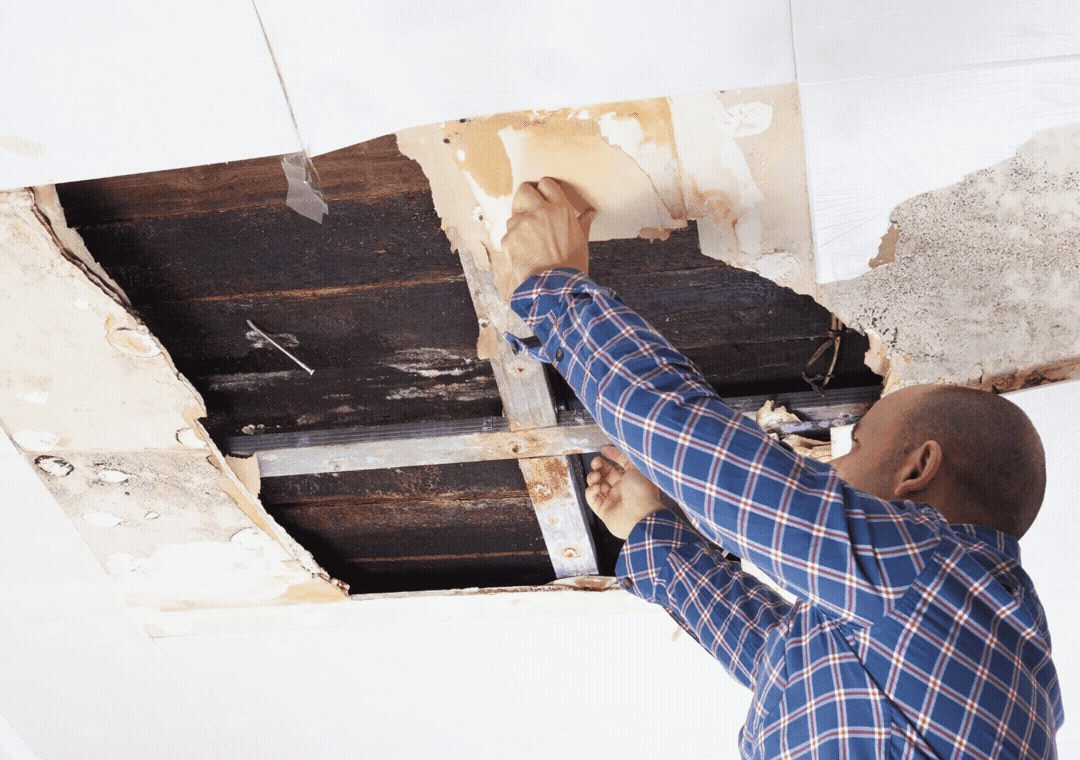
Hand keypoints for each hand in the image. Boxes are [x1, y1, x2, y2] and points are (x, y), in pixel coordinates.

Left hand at [494, 177, 595, 300]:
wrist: (556, 285)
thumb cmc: (572, 264)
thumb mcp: (582, 240)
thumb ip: (583, 222)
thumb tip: (591, 212)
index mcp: (560, 209)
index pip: (546, 184)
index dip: (543, 190)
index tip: (542, 197)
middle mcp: (540, 211)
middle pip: (524, 191)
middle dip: (524, 199)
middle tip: (527, 210)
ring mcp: (522, 224)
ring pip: (513, 216)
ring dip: (518, 226)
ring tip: (528, 242)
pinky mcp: (509, 238)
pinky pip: (507, 235)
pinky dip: (513, 243)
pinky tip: (523, 254)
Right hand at [585, 445, 664, 538]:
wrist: (641, 516)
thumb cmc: (643, 492)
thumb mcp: (635, 467)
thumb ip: (623, 456)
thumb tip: (609, 449)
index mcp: (631, 479)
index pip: (617, 465)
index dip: (610, 457)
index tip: (603, 451)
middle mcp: (621, 489)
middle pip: (604, 474)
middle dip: (598, 466)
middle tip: (596, 463)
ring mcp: (612, 500)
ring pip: (596, 485)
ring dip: (593, 478)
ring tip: (596, 476)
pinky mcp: (604, 510)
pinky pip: (592, 498)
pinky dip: (591, 491)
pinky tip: (597, 488)